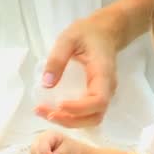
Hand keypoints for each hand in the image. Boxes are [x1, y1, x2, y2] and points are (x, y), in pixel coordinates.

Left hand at [35, 8, 123, 127]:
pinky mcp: (96, 96)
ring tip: (46, 114)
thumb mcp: (68, 38)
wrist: (105, 32)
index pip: (98, 100)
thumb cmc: (88, 33)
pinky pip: (87, 114)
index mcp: (103, 74)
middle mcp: (108, 88)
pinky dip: (72, 118)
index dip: (79, 108)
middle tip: (46, 113)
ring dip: (70, 122)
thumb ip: (57, 58)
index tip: (59, 105)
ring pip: (92, 118)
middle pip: (95, 116)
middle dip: (70, 120)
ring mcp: (104, 94)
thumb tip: (46, 85)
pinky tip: (54, 111)